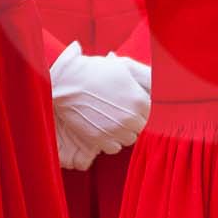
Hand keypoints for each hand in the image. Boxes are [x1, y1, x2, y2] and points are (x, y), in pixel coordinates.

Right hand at [49, 41, 151, 170]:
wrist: (67, 82)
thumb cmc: (94, 71)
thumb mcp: (121, 68)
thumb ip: (137, 78)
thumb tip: (149, 78)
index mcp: (140, 100)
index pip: (150, 113)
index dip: (140, 109)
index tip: (131, 105)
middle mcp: (131, 118)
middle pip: (141, 127)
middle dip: (133, 121)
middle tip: (120, 112)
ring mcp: (116, 130)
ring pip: (129, 139)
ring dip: (123, 132)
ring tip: (112, 121)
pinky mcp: (101, 140)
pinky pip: (114, 148)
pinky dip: (111, 141)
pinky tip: (104, 130)